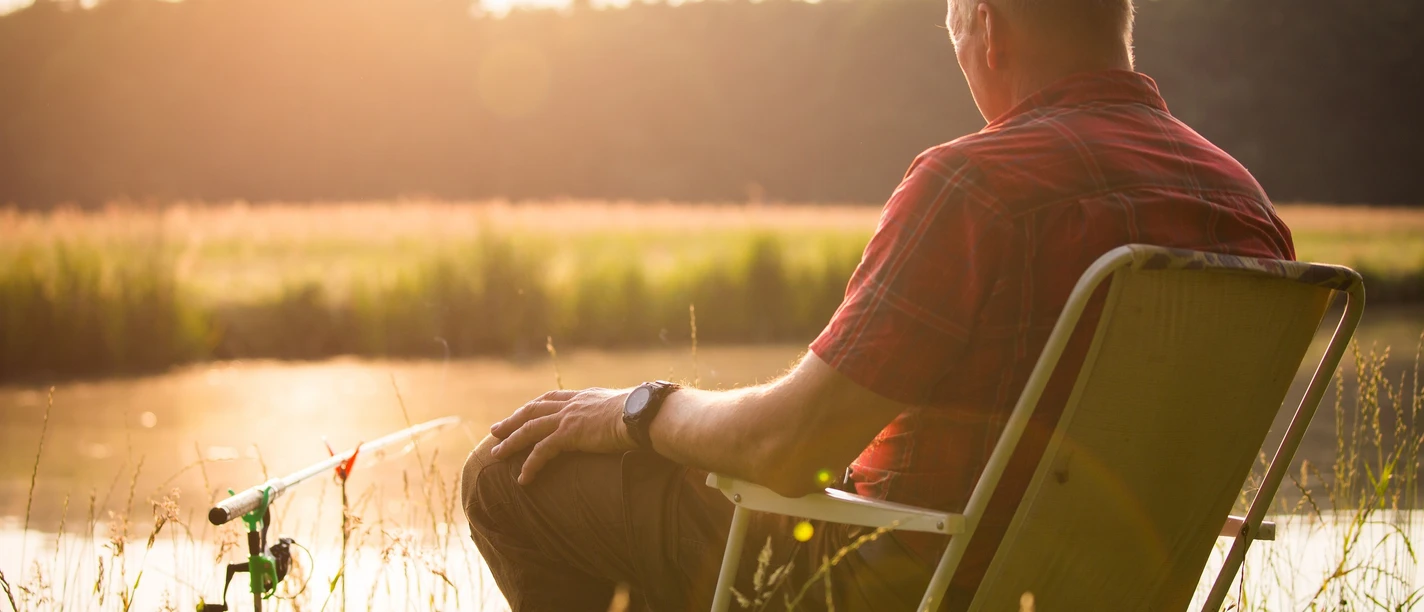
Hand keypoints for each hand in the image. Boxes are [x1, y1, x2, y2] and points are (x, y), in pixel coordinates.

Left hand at [489, 387, 636, 484]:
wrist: (644, 414)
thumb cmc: (644, 414)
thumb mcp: (628, 409)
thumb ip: (619, 414)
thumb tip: (629, 422)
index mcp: (584, 397)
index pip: (552, 398)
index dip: (534, 406)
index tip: (521, 413)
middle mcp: (572, 404)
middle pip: (533, 410)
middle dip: (512, 420)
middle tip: (495, 430)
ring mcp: (569, 418)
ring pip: (530, 429)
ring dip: (511, 442)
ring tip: (496, 454)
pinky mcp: (569, 434)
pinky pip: (542, 451)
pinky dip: (530, 465)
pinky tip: (523, 479)